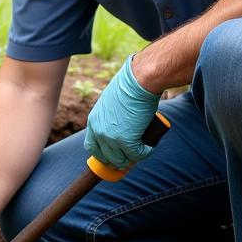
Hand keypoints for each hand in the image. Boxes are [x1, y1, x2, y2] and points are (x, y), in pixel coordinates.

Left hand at [84, 54, 160, 169]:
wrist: (137, 82)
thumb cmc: (128, 86)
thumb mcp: (110, 101)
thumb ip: (110, 114)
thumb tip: (120, 121)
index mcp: (93, 121)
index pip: (92, 146)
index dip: (103, 153)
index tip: (113, 154)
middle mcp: (99, 132)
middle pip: (107, 157)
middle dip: (119, 159)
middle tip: (131, 155)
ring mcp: (112, 138)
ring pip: (122, 159)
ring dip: (132, 158)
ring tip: (142, 150)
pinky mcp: (127, 141)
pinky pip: (137, 155)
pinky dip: (145, 153)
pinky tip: (150, 148)